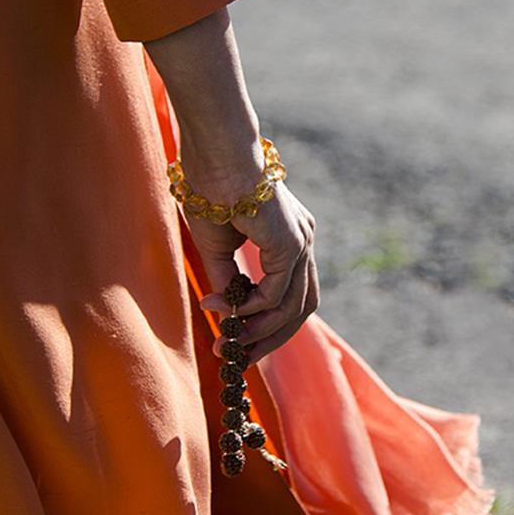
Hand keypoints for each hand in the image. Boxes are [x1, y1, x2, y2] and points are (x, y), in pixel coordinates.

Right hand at [182, 143, 319, 364]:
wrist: (215, 155)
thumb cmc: (211, 189)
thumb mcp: (217, 246)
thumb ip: (228, 279)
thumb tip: (227, 310)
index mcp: (288, 240)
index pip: (289, 295)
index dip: (267, 325)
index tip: (239, 345)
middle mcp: (302, 242)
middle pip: (300, 309)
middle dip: (270, 339)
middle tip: (238, 359)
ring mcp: (302, 243)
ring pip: (292, 307)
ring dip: (259, 331)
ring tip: (226, 342)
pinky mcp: (292, 243)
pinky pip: (275, 293)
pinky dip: (250, 309)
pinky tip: (225, 310)